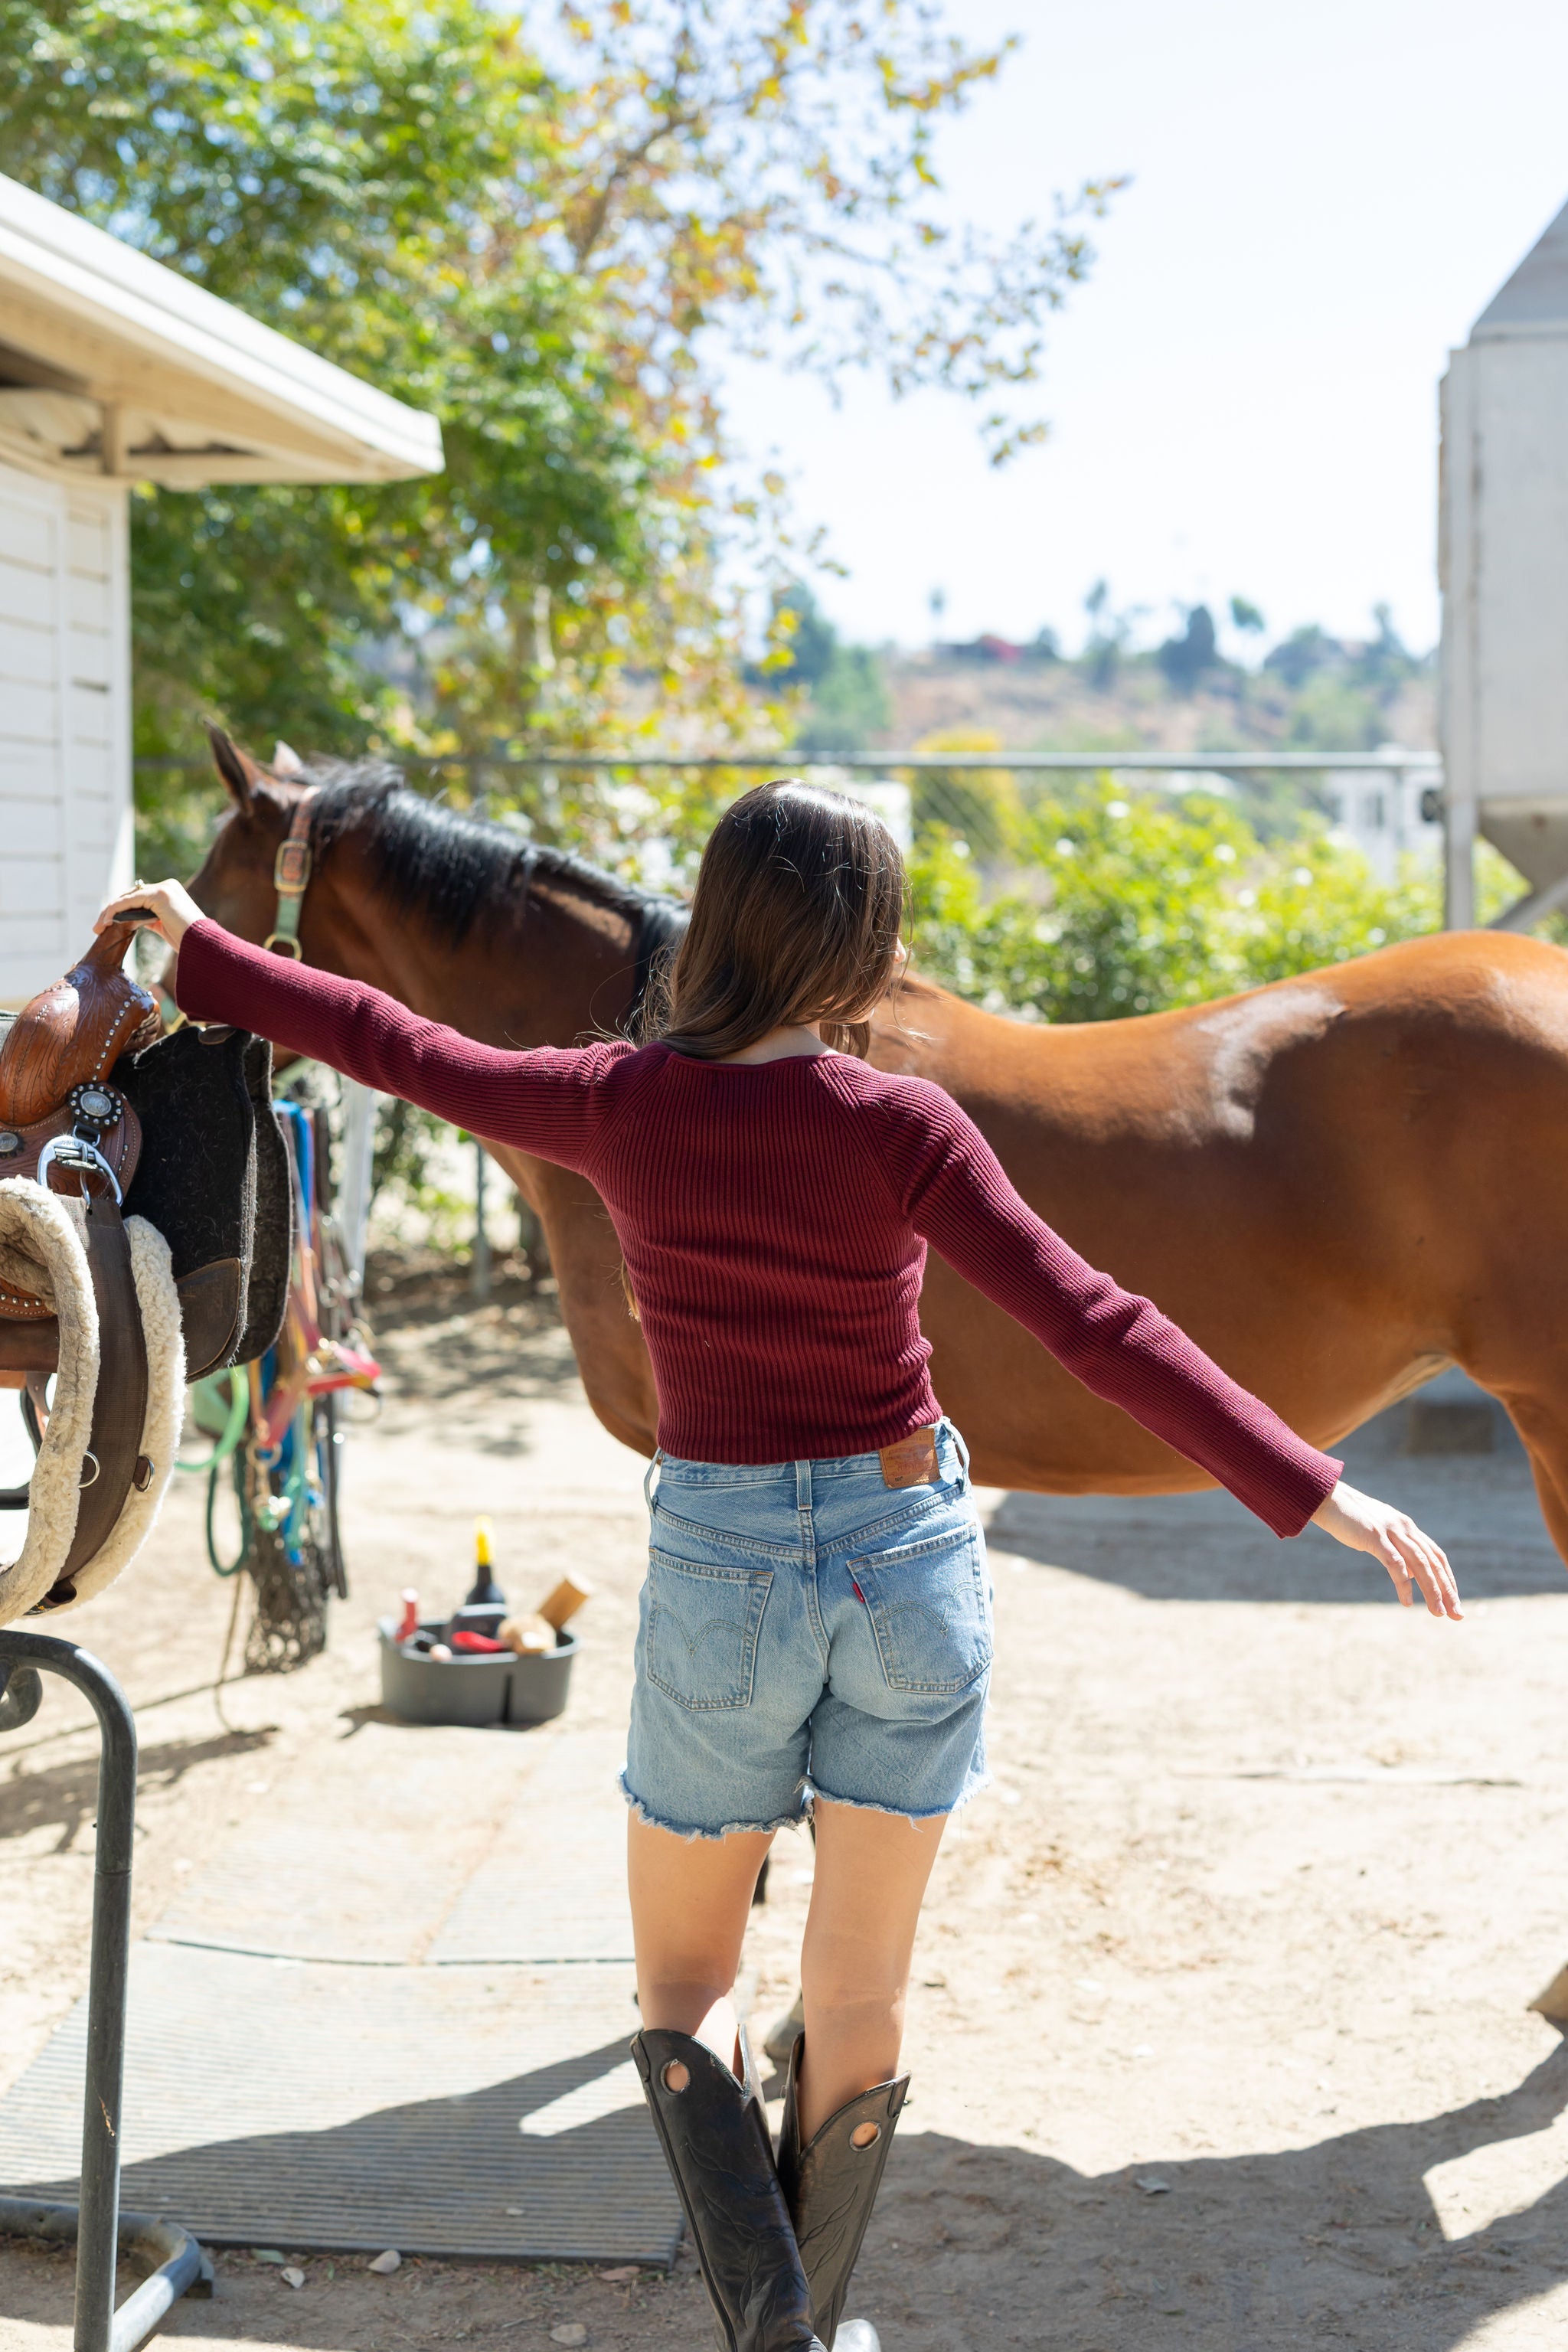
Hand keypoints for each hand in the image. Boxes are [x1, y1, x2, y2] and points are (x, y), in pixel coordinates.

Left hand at [94, 880, 203, 949]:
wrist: (203, 946)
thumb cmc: (188, 942)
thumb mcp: (165, 926)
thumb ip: (150, 918)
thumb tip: (133, 919)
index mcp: (170, 892)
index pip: (139, 897)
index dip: (121, 909)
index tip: (107, 924)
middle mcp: (167, 886)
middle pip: (131, 895)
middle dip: (112, 910)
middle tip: (99, 926)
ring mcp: (163, 889)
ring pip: (127, 898)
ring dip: (109, 912)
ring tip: (98, 927)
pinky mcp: (159, 895)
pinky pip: (129, 901)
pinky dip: (114, 911)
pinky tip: (106, 922)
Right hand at [1311, 1479, 1461, 1619]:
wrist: (1326, 1497)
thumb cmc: (1349, 1518)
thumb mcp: (1378, 1533)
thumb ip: (1396, 1548)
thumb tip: (1410, 1573)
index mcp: (1407, 1527)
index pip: (1436, 1555)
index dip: (1448, 1578)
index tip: (1453, 1600)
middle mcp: (1404, 1527)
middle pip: (1433, 1562)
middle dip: (1447, 1590)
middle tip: (1457, 1614)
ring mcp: (1390, 1531)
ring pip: (1420, 1564)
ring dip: (1432, 1590)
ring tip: (1438, 1612)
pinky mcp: (1374, 1536)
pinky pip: (1394, 1563)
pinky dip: (1403, 1584)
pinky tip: (1407, 1602)